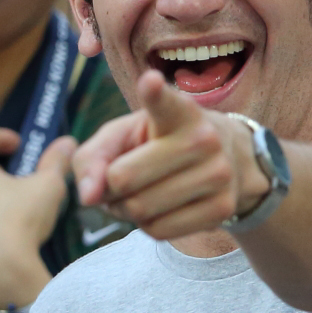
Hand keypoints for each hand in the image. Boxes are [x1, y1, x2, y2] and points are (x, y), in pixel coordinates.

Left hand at [71, 70, 266, 241]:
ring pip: (140, 209)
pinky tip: (156, 208)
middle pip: (124, 178)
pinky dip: (145, 225)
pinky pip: (159, 230)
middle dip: (108, 187)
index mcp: (179, 111)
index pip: (164, 103)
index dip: (154, 94)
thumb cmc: (158, 143)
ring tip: (136, 193)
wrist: (223, 163)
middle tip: (115, 181)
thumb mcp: (122, 135)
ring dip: (124, 209)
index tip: (150, 81)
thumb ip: (92, 157)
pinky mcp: (222, 209)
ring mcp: (218, 175)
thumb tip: (88, 197)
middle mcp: (204, 139)